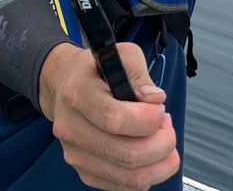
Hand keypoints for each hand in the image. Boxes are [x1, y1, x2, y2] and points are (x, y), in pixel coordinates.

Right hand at [39, 43, 178, 189]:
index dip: (147, 119)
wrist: (65, 86)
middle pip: (127, 155)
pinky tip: (150, 151)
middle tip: (166, 123)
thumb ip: (139, 73)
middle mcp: (71, 128)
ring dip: (160, 161)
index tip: (159, 107)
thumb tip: (155, 99)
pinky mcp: (85, 172)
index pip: (115, 119)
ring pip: (131, 177)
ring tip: (162, 136)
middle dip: (163, 142)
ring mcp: (75, 154)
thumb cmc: (96, 70)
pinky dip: (149, 172)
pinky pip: (126, 186)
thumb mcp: (120, 54)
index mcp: (77, 94)